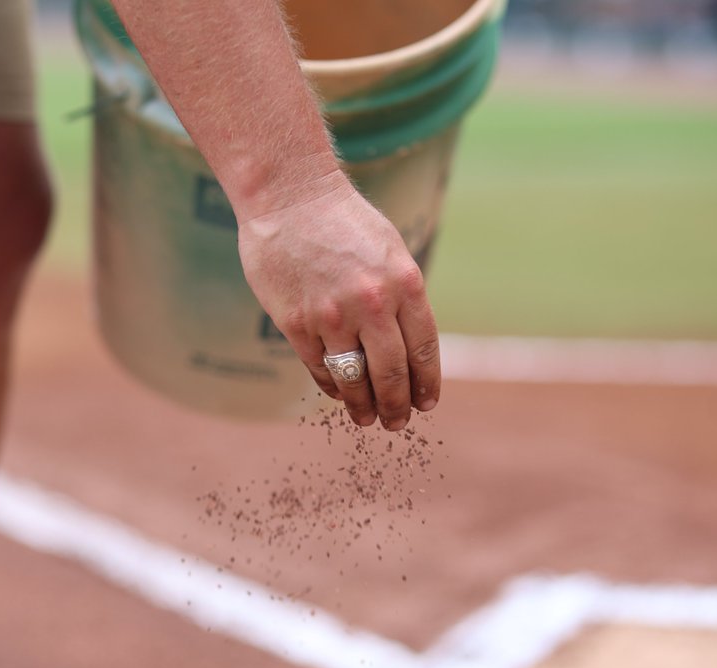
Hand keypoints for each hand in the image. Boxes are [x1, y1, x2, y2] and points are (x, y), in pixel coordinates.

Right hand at [238, 176, 440, 428]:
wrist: (290, 195)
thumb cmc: (342, 221)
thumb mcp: (390, 251)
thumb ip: (402, 296)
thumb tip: (409, 345)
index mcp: (405, 284)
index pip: (423, 350)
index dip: (426, 383)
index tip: (426, 404)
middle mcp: (373, 303)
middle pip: (392, 373)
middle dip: (397, 405)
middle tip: (397, 423)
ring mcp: (333, 316)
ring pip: (354, 378)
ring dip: (363, 405)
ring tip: (366, 419)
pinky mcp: (297, 322)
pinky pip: (319, 367)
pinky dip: (330, 386)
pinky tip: (337, 393)